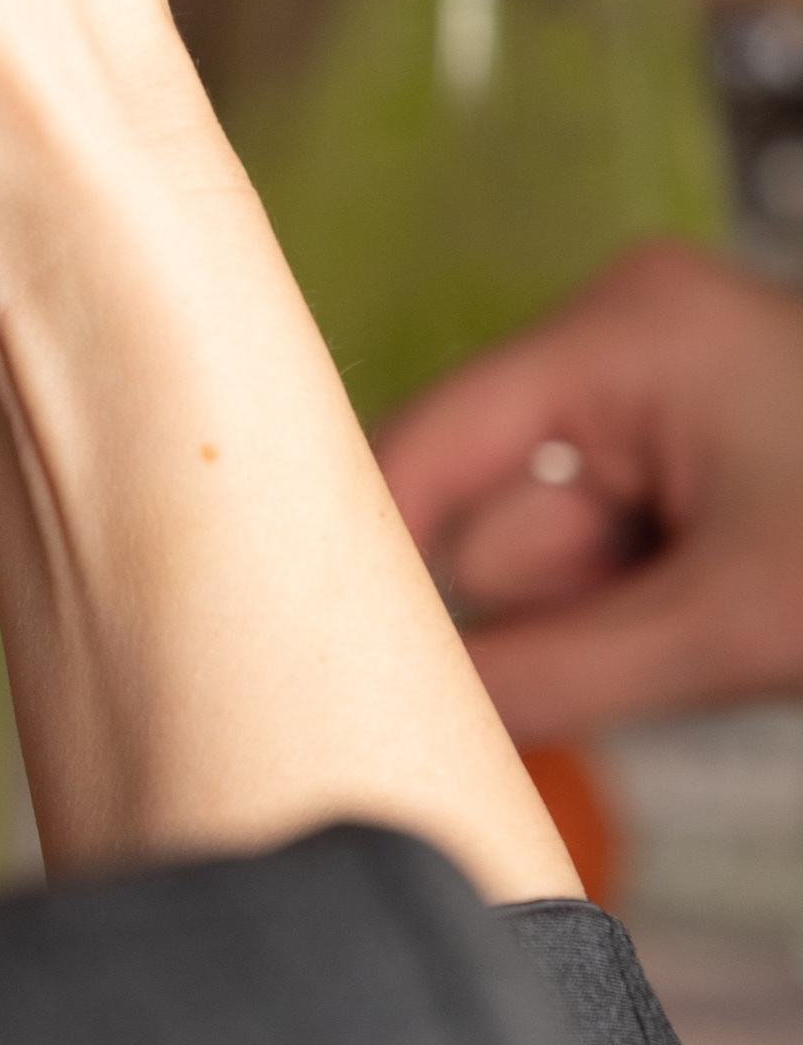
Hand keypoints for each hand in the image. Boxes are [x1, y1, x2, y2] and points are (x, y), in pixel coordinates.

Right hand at [379, 242, 802, 738]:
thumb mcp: (728, 626)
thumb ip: (561, 672)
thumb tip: (425, 713)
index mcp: (621, 332)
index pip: (430, 443)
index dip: (370, 546)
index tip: (317, 643)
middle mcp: (629, 332)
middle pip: (500, 506)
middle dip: (557, 601)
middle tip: (652, 646)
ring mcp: (671, 381)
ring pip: (564, 540)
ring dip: (610, 613)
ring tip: (721, 625)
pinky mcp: (705, 434)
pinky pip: (620, 536)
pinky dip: (649, 599)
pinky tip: (726, 615)